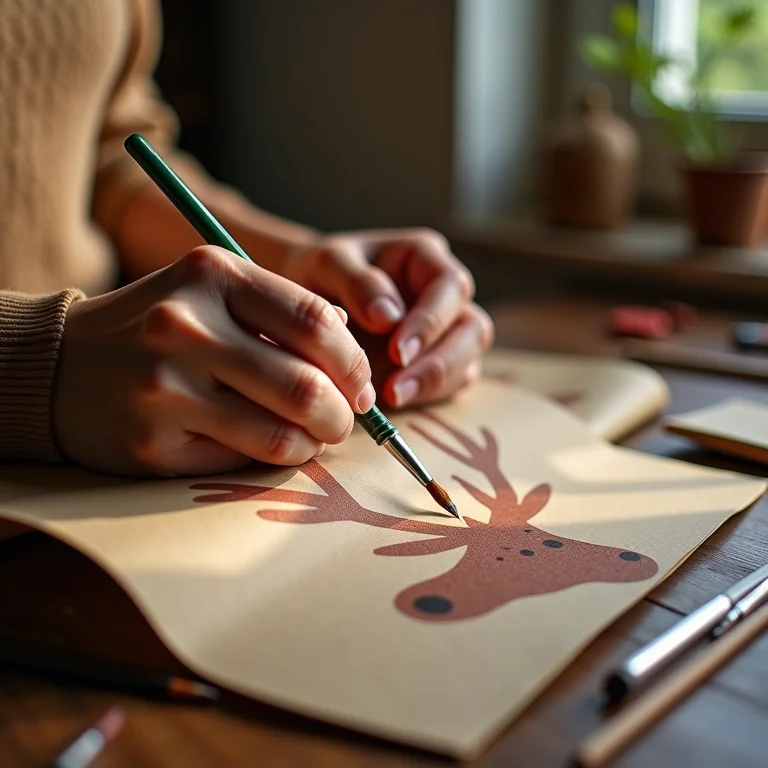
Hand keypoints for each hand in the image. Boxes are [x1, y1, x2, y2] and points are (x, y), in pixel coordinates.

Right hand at [53, 247, 373, 476]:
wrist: (59, 367)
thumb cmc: (156, 328)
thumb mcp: (212, 293)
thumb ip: (281, 312)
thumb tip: (354, 357)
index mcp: (212, 275)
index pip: (317, 322)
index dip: (354, 362)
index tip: (360, 385)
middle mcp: (185, 327)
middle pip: (307, 386)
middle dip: (343, 415)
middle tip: (343, 421)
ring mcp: (165, 389)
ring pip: (281, 436)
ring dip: (312, 444)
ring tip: (309, 438)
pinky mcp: (152, 444)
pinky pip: (242, 464)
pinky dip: (269, 460)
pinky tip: (264, 447)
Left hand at [280, 229, 493, 407]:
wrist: (304, 302)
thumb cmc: (319, 273)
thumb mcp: (328, 265)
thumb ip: (358, 283)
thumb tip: (389, 317)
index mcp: (425, 258)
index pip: (450, 287)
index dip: (430, 322)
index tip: (397, 352)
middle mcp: (444, 294)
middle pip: (473, 329)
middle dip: (439, 363)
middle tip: (395, 389)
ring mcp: (446, 330)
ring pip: (467, 360)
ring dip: (433, 384)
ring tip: (391, 398)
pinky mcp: (437, 362)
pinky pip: (451, 384)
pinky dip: (427, 396)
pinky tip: (393, 402)